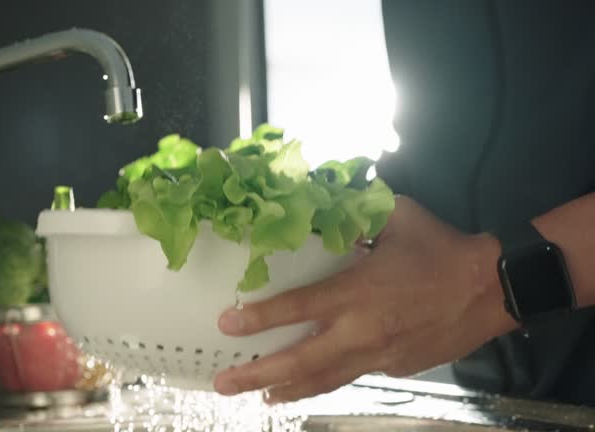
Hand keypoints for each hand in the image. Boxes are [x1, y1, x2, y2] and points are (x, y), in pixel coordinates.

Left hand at [213, 196, 516, 402]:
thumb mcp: (396, 216)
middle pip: (300, 361)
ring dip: (286, 390)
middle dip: (257, 375)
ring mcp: (377, 355)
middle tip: (224, 383)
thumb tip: (323, 203)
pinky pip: (351, 376)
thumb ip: (356, 213)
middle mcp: (361, 330)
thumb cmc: (440, 249)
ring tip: (259, 398)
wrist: (491, 288)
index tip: (226, 326)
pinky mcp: (394, 368)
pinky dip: (325, 383)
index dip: (258, 319)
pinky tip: (309, 385)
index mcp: (357, 291)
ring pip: (323, 380)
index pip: (297, 308)